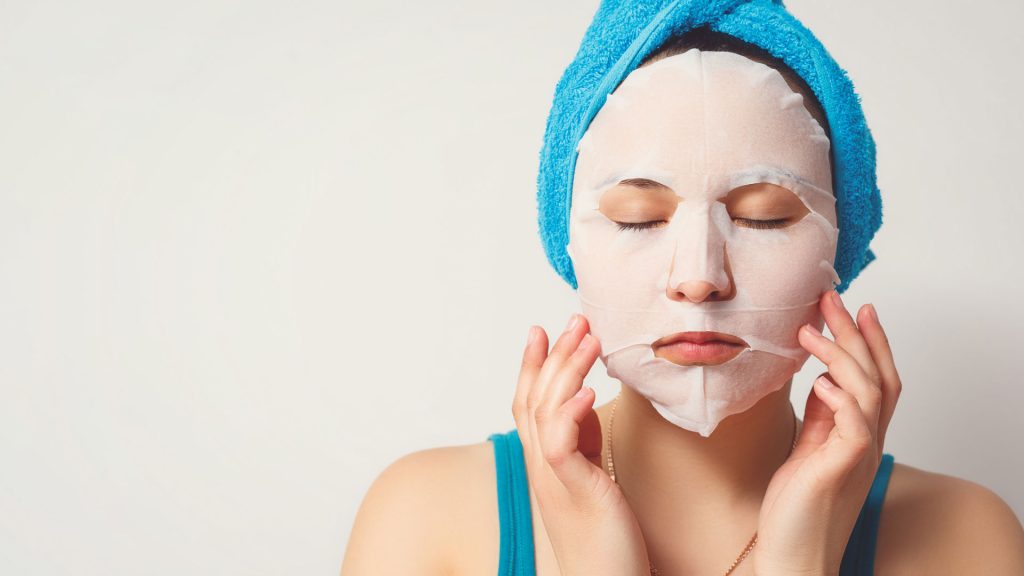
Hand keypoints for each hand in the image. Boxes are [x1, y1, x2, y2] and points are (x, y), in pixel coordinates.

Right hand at [512, 313, 650, 575]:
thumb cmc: (605, 541)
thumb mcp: (592, 479)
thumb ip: (582, 445)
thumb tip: (583, 408)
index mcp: (546, 464)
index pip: (529, 404)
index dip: (533, 365)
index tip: (542, 330)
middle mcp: (542, 468)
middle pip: (534, 399)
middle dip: (553, 355)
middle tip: (574, 319)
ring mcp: (554, 480)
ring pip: (545, 413)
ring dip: (565, 371)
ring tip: (586, 337)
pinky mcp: (574, 494)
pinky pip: (561, 447)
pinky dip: (570, 415)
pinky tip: (586, 390)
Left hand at [753, 290, 901, 575]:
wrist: (794, 555)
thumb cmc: (797, 507)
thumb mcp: (808, 450)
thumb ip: (822, 418)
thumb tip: (822, 380)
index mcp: (859, 435)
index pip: (878, 379)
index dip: (872, 342)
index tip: (858, 308)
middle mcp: (867, 442)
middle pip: (877, 376)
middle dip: (856, 334)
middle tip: (832, 299)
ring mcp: (857, 456)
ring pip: (869, 394)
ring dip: (841, 356)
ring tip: (810, 331)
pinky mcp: (840, 470)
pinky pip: (855, 428)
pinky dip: (842, 400)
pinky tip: (821, 381)